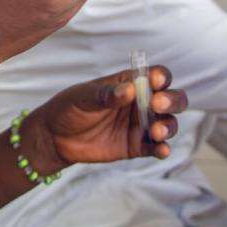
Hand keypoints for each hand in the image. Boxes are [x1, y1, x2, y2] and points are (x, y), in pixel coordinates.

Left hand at [19, 66, 187, 174]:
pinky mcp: (137, 146)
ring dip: (168, 126)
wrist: (55, 138)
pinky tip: (162, 150)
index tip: (156, 81)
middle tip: (158, 104)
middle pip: (171, 98)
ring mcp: (140, 125)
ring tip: (156, 131)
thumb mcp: (84, 97)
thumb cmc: (70, 108)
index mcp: (131, 83)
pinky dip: (162, 149)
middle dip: (171, 100)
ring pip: (168, 123)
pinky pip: (155, 148)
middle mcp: (141, 103)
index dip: (161, 77)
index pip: (155, 76)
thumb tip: (129, 90)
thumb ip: (106, 94)